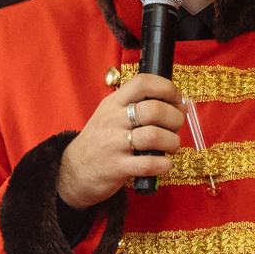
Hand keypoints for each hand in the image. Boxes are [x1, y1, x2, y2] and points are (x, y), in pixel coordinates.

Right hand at [57, 75, 185, 207]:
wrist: (75, 170)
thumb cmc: (101, 141)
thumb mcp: (112, 115)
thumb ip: (140, 107)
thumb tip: (179, 105)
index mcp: (114, 103)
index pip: (142, 83)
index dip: (167, 88)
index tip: (176, 99)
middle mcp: (113, 120)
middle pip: (155, 110)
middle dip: (175, 118)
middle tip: (175, 127)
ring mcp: (114, 144)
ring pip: (155, 136)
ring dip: (172, 142)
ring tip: (170, 147)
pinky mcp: (118, 167)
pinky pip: (150, 164)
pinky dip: (165, 164)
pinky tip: (164, 163)